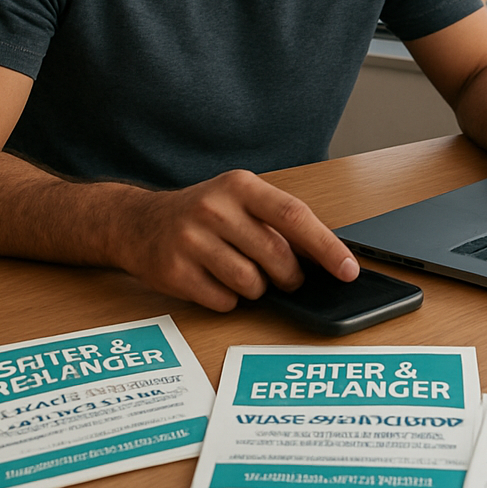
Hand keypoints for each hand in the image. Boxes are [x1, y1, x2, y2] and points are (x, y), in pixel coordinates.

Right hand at [116, 169, 358, 311]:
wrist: (138, 223)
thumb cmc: (203, 213)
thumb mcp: (239, 201)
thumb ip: (278, 221)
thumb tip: (326, 257)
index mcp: (240, 185)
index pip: (294, 216)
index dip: (326, 246)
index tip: (348, 270)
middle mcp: (215, 208)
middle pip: (277, 256)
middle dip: (290, 276)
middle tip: (287, 278)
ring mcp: (191, 239)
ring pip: (252, 284)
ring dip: (257, 289)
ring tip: (242, 273)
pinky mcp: (175, 271)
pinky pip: (224, 302)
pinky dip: (230, 300)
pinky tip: (215, 281)